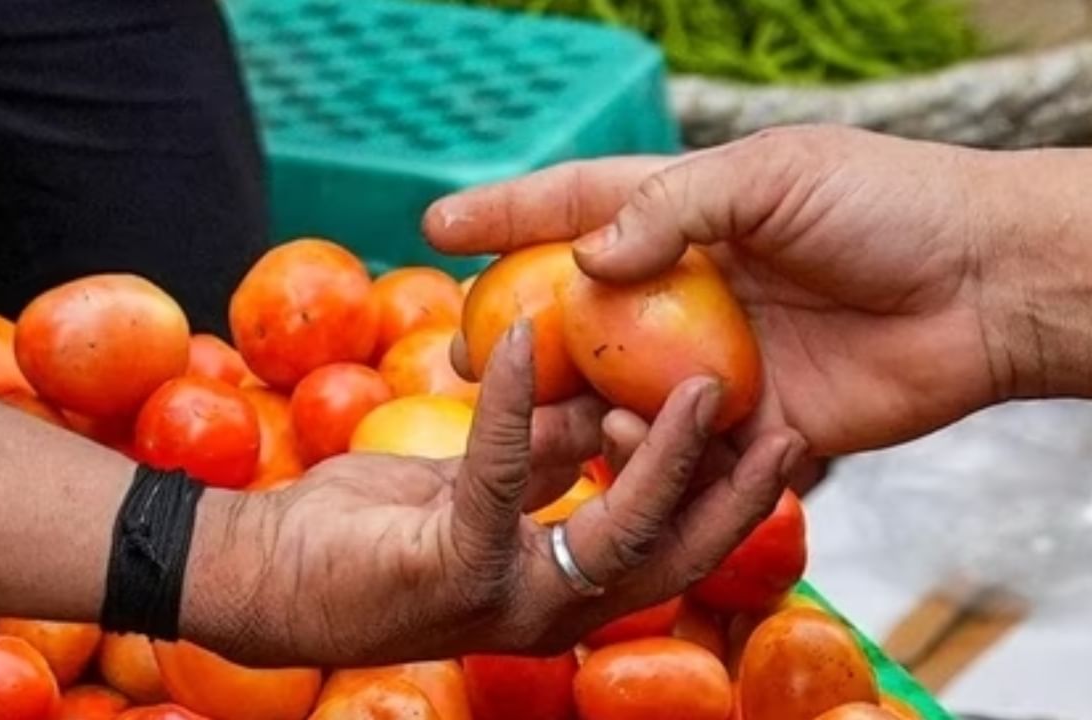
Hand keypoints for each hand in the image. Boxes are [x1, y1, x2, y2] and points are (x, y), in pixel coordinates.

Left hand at [184, 323, 801, 666]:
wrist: (263, 576)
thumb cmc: (364, 532)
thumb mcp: (473, 485)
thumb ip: (541, 458)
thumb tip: (598, 410)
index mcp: (558, 586)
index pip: (668, 549)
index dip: (728, 504)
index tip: (773, 440)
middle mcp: (547, 607)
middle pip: (672, 557)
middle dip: (736, 498)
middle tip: (791, 429)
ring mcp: (503, 598)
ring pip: (616, 531)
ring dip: (662, 456)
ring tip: (702, 385)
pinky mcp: (450, 567)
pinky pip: (499, 473)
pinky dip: (514, 403)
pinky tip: (520, 341)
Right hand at [426, 125, 1021, 454]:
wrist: (986, 288)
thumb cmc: (886, 206)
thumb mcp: (774, 175)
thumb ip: (673, 208)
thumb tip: (584, 259)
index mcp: (690, 216)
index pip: (576, 207)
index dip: (504, 213)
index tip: (435, 222)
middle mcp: (690, 291)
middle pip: (581, 313)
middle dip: (520, 336)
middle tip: (469, 361)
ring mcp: (716, 358)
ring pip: (619, 389)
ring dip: (576, 406)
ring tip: (547, 418)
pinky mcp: (753, 420)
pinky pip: (682, 443)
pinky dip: (651, 448)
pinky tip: (637, 442)